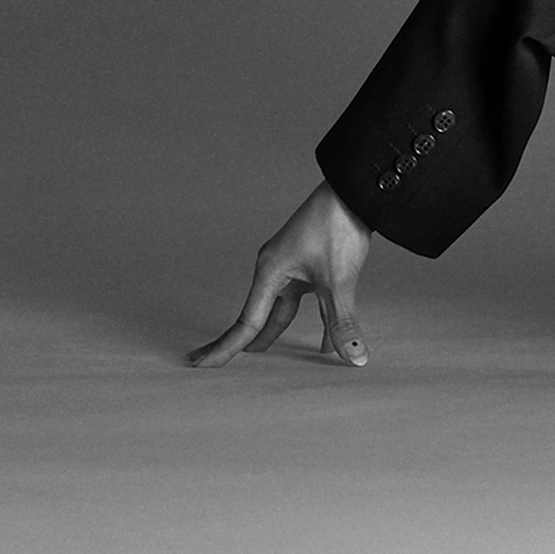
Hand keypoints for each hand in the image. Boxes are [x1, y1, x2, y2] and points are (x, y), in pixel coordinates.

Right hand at [189, 181, 372, 368]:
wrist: (356, 188)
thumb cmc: (338, 225)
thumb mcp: (338, 280)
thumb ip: (342, 323)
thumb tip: (354, 358)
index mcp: (271, 272)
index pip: (246, 322)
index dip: (225, 348)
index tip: (198, 364)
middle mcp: (277, 268)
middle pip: (256, 315)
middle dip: (240, 340)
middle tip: (211, 361)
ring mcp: (294, 264)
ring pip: (281, 307)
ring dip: (277, 330)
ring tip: (262, 352)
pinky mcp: (313, 261)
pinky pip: (305, 298)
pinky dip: (313, 318)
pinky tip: (323, 340)